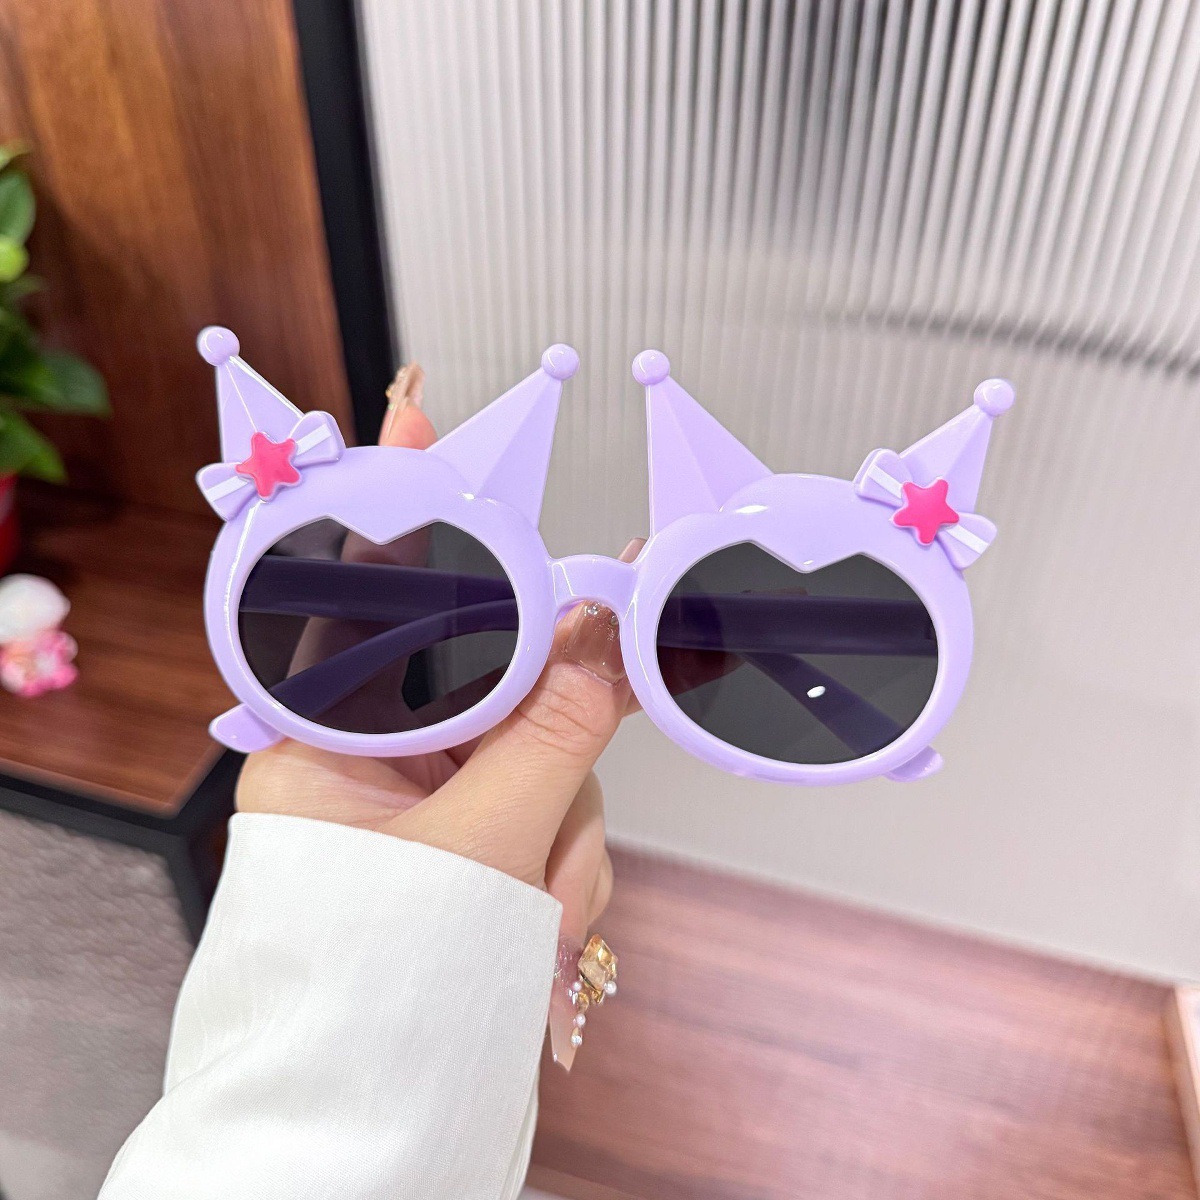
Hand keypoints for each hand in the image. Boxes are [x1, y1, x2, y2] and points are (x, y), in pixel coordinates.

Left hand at [237, 365, 631, 1066]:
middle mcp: (381, 767)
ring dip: (564, 853)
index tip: (417, 403)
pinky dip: (567, 880)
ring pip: (552, 764)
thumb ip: (554, 727)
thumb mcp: (481, 852)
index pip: (375, 594)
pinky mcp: (484, 842)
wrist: (382, 1120)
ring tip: (531, 931)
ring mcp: (436, 805)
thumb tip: (603, 625)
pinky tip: (542, 938)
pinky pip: (558, 818)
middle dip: (549, 778)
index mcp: (332, 748)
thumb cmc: (376, 993)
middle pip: (505, 692)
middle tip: (541, 849)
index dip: (402, 496)